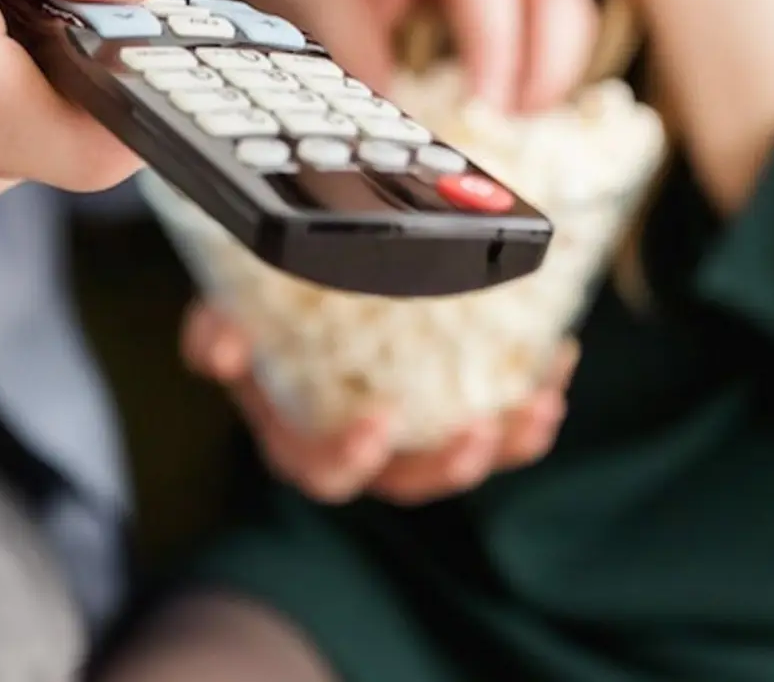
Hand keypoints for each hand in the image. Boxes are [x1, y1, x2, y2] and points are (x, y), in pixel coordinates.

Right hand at [182, 302, 576, 505]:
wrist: (298, 290)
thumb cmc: (260, 310)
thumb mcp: (225, 313)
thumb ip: (215, 330)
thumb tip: (222, 345)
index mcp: (300, 437)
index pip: (323, 470)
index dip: (351, 457)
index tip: (380, 422)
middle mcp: (362, 449)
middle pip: (408, 482)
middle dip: (448, 466)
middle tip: (478, 433)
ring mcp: (415, 434)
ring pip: (464, 457)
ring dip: (507, 441)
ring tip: (539, 403)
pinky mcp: (457, 407)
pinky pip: (503, 420)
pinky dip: (533, 397)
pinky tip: (559, 357)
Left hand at [222, 0, 595, 112]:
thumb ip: (354, 56)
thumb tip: (390, 129)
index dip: (496, 47)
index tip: (486, 111)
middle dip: (546, 66)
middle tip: (509, 129)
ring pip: (566, 5)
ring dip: (551, 69)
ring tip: (508, 125)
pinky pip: (553, 14)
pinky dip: (542, 61)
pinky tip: (507, 103)